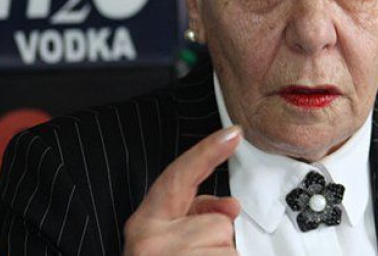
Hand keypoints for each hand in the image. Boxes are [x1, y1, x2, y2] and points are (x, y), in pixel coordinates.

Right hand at [123, 126, 242, 254]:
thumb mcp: (167, 242)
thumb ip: (196, 216)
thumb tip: (232, 206)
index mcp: (144, 225)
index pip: (178, 176)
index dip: (208, 151)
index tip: (233, 133)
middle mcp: (153, 240)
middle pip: (216, 221)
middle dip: (214, 241)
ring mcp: (173, 254)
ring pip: (226, 243)